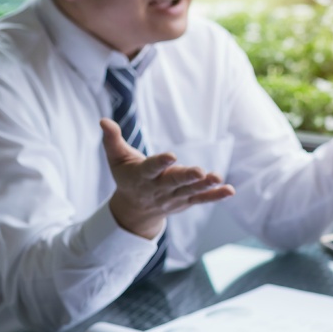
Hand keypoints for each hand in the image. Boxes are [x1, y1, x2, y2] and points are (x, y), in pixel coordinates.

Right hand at [100, 119, 235, 238]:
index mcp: (142, 176)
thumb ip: (112, 140)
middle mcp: (159, 189)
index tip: (171, 155)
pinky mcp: (186, 202)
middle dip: (186, 177)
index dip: (160, 163)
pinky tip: (229, 190)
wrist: (135, 210)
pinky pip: (202, 200)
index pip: (151, 168)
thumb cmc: (127, 177)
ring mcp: (174, 197)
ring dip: (205, 186)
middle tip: (199, 172)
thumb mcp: (116, 159)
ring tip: (217, 178)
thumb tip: (103, 120)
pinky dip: (215, 196)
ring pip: (190, 192)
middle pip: (174, 182)